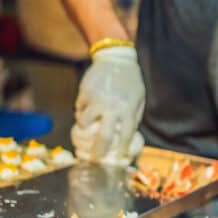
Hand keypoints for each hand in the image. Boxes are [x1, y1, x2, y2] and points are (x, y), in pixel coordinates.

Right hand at [72, 46, 144, 166]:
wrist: (115, 59)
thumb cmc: (130, 82)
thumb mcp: (138, 100)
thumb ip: (133, 118)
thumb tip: (125, 137)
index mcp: (128, 111)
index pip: (125, 136)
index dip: (121, 149)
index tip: (118, 158)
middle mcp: (112, 108)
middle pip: (103, 136)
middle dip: (98, 151)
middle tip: (94, 158)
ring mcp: (96, 100)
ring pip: (84, 123)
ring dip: (85, 127)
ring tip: (89, 125)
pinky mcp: (84, 93)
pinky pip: (79, 109)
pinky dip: (82, 111)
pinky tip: (88, 106)